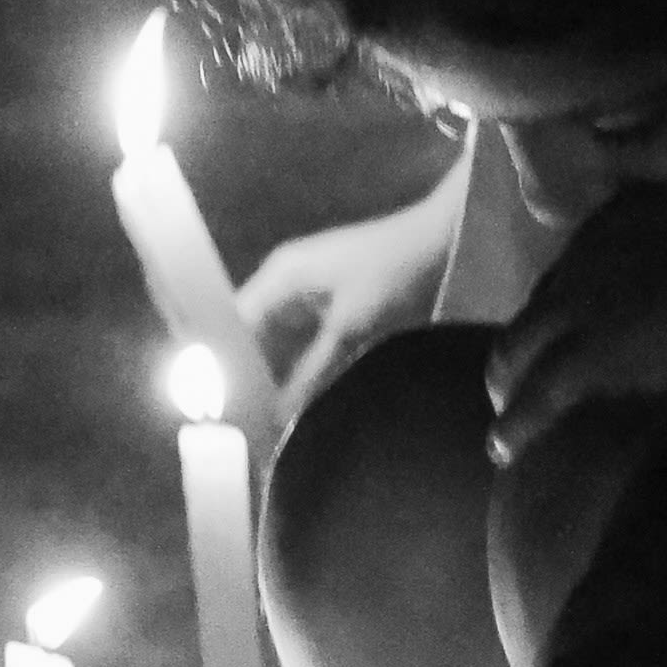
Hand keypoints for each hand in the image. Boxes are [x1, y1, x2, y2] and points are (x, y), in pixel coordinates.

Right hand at [237, 182, 456, 405]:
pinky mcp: (330, 310)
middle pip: (251, 339)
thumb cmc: (392, 275)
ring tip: (267, 420)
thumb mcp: (351, 327)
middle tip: (246, 423)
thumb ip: (312, 371)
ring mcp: (307, 296)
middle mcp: (284, 285)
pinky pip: (302, 346)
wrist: (443, 243)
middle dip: (251, 377)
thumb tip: (279, 414)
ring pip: (277, 346)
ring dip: (276, 377)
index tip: (223, 408)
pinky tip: (298, 401)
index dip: (225, 366)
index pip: (233, 325)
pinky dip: (300, 371)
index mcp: (280, 277)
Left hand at [483, 162, 666, 467]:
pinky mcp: (595, 349)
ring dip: (507, 394)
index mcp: (609, 228)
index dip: (552, 320)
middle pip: (529, 317)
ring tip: (504, 432)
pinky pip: (539, 394)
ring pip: (516, 353)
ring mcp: (583, 304)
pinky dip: (516, 426)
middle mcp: (582, 261)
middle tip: (511, 396)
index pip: (560, 279)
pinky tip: (504, 452)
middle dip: (513, 360)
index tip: (554, 347)